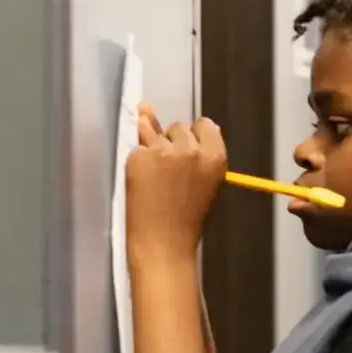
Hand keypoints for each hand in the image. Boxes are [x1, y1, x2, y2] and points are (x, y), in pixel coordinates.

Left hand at [124, 104, 226, 261]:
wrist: (163, 244)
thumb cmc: (184, 217)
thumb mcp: (199, 179)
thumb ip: (183, 143)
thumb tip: (148, 108)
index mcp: (215, 157)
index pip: (205, 125)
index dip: (194, 140)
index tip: (189, 156)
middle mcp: (191, 150)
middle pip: (179, 127)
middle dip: (173, 144)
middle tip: (171, 178)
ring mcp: (163, 152)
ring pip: (155, 133)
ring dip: (154, 149)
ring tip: (158, 182)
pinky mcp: (139, 157)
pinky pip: (136, 148)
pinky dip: (137, 162)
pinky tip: (144, 184)